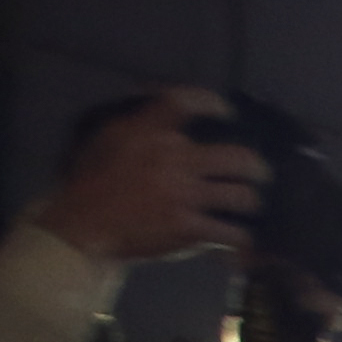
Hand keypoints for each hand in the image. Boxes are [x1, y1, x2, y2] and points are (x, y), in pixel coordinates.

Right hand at [34, 88, 267, 266]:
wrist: (82, 227)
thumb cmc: (90, 183)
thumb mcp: (106, 138)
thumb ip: (137, 123)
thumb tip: (157, 103)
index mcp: (148, 131)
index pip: (187, 102)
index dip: (212, 103)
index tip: (226, 111)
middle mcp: (173, 158)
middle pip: (236, 156)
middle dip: (255, 166)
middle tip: (259, 172)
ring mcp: (184, 194)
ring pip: (241, 195)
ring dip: (250, 201)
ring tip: (249, 204)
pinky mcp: (188, 228)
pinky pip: (231, 233)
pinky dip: (239, 238)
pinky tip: (239, 239)